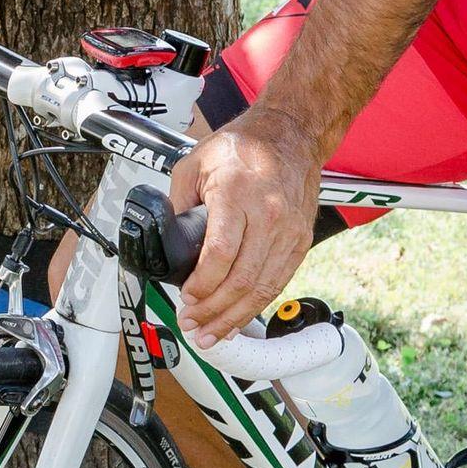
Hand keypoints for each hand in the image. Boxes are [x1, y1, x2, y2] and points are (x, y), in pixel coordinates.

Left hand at [171, 105, 323, 348]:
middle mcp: (269, 215)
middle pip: (242, 279)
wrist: (291, 133)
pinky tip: (238, 319)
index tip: (186, 298)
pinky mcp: (300, 242)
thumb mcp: (193, 163)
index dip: (201, 285)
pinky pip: (278, 282)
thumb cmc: (244, 145)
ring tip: (211, 334)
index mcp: (238, 194)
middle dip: (213, 311)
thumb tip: (166, 240)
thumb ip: (177, 203)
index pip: (220, 254)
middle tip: (192, 324)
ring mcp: (289, 231)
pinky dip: (256, 305)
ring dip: (234, 317)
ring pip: (262, 288)